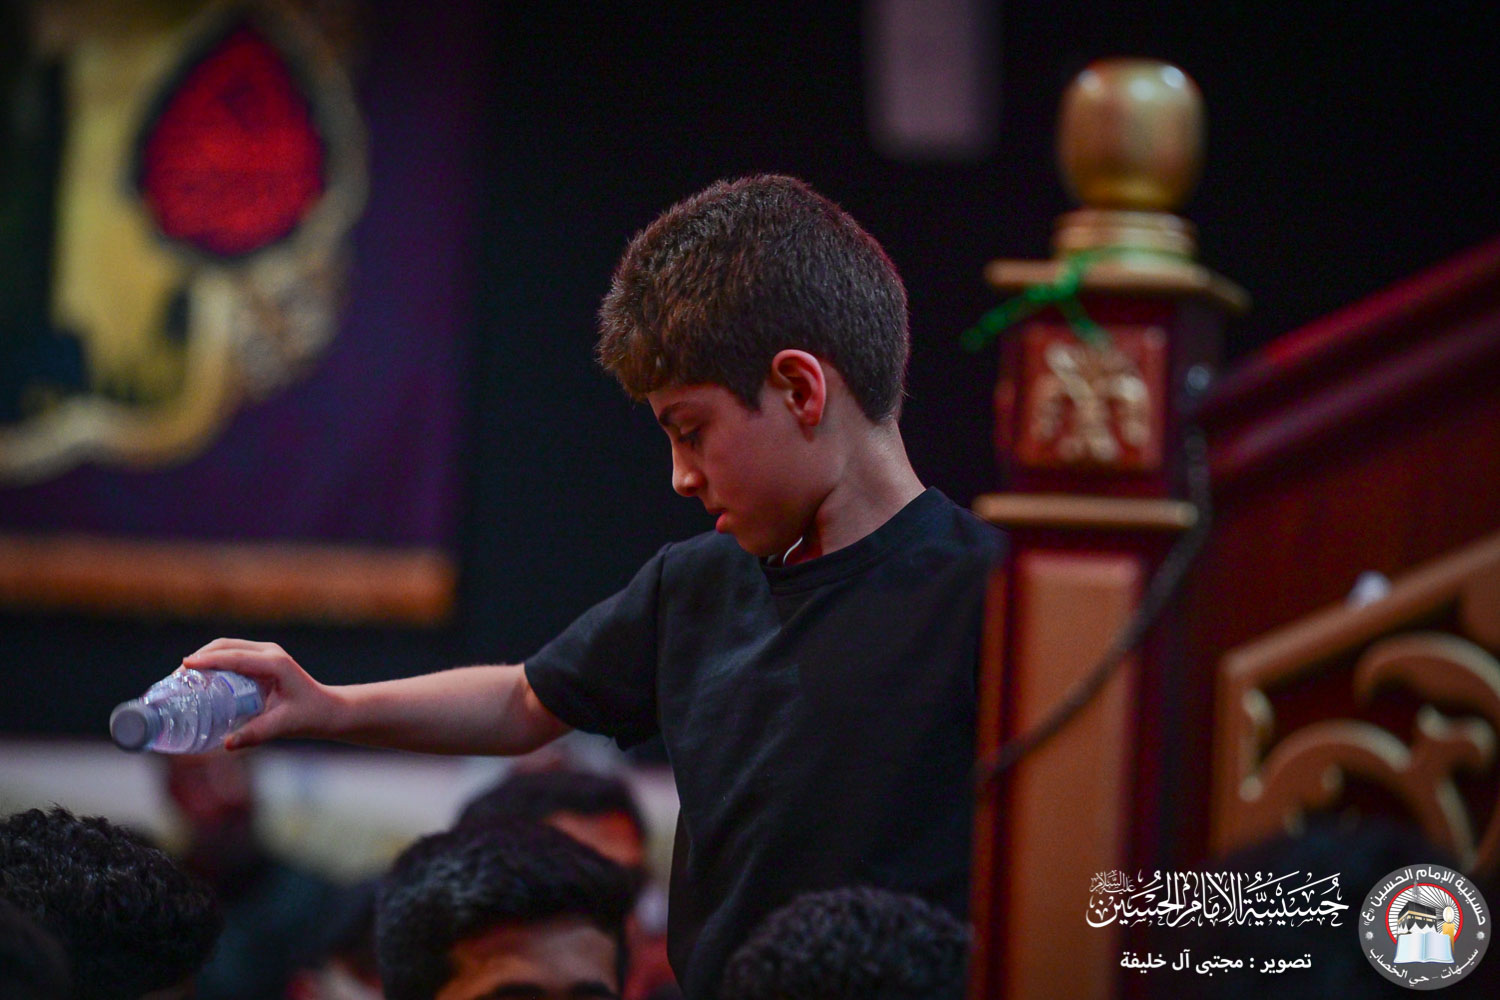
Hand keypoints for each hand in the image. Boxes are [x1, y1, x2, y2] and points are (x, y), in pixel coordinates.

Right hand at [183, 638, 341, 749]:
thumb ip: (257, 733)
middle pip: (225, 646)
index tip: (184, 666)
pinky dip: (213, 661)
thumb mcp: (284, 725)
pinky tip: (199, 676)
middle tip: (176, 677)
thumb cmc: (309, 715)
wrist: (327, 709)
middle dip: (199, 657)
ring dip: (204, 657)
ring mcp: (266, 653)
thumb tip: (226, 743)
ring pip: (227, 647)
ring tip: (182, 677)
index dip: (208, 660)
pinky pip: (232, 655)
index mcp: (275, 664)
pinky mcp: (262, 660)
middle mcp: (270, 653)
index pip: (234, 657)